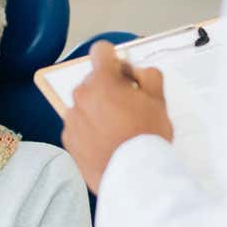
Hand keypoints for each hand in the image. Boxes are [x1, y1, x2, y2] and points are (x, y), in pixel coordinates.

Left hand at [61, 41, 173, 192]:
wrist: (133, 175)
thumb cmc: (147, 136)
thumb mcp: (159, 100)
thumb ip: (148, 75)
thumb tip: (137, 71)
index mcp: (102, 81)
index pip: (101, 50)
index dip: (114, 58)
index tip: (121, 71)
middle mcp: (81, 96)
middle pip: (93, 81)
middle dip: (108, 88)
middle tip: (127, 106)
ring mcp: (72, 118)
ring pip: (85, 104)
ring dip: (98, 109)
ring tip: (117, 128)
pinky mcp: (68, 138)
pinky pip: (78, 125)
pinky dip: (89, 129)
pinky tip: (106, 142)